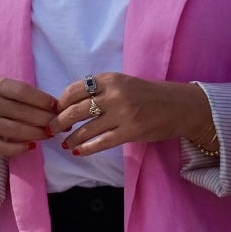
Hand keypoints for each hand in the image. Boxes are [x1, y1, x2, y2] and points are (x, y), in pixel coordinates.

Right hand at [0, 78, 59, 157]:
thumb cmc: (6, 105)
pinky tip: (33, 146)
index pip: (23, 91)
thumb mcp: (13, 95)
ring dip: (35, 133)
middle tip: (60, 125)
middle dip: (44, 119)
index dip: (43, 100)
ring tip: (49, 134)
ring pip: (12, 129)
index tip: (58, 108)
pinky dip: (19, 148)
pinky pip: (1, 147)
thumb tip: (61, 109)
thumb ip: (33, 99)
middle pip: (20, 111)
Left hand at [54, 73, 210, 156]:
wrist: (179, 106)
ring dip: (71, 138)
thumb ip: (101, 90)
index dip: (60, 103)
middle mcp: (114, 93)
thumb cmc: (148, 95)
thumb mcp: (123, 83)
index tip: (55, 112)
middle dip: (58, 122)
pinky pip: (102, 142)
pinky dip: (87, 148)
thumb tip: (71, 104)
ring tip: (64, 144)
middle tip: (50, 130)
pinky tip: (79, 152)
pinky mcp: (131, 131)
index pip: (74, 89)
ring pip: (87, 128)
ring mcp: (123, 113)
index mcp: (110, 79)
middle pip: (76, 109)